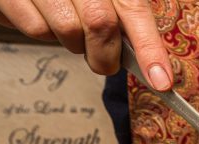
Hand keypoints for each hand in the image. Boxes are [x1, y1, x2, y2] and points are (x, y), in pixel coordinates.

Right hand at [0, 0, 172, 88]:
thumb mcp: (93, 2)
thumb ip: (120, 22)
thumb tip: (153, 64)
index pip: (134, 8)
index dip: (149, 46)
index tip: (161, 81)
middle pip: (101, 22)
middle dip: (105, 55)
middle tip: (102, 64)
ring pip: (69, 29)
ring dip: (72, 44)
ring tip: (64, 28)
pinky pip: (37, 30)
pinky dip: (42, 34)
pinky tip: (37, 17)